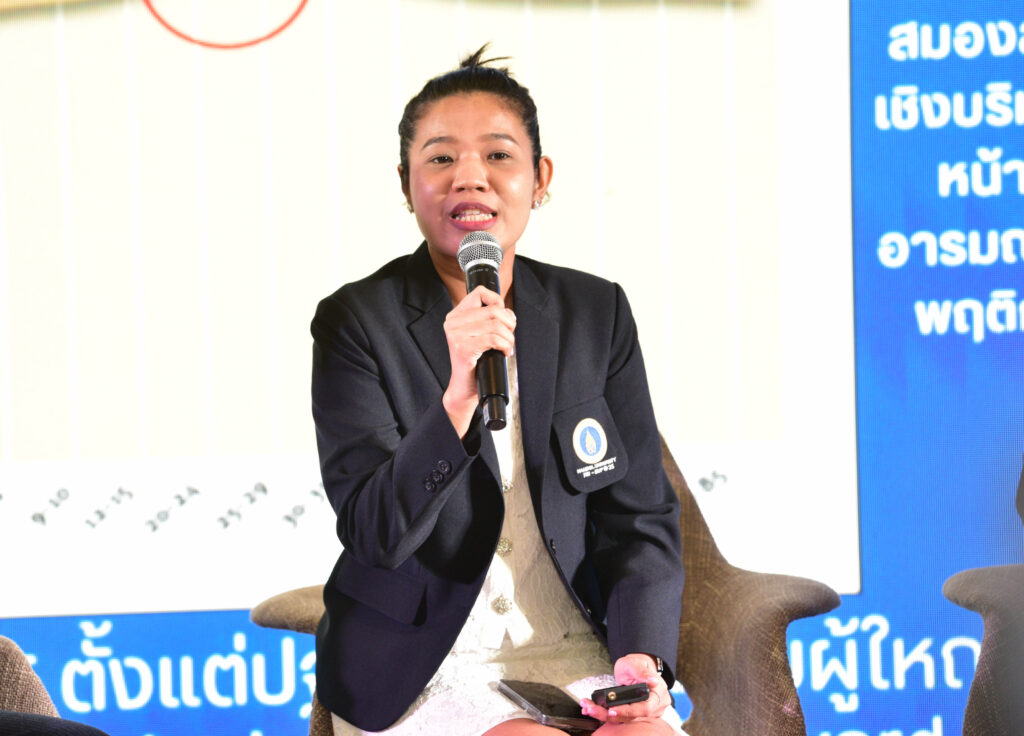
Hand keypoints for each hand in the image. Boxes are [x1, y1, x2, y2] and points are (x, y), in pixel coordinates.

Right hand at [442, 285, 515, 436]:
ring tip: (508, 347)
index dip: (498, 302)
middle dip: (509, 323)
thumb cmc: (476, 361)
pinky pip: (493, 339)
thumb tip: (507, 312)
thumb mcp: (481, 334)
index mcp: (455, 315)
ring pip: (496, 325)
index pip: (480, 292)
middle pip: (493, 310)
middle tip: (509, 336)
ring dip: (509, 338)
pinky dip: (505, 345)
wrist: (464, 387)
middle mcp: (452, 322)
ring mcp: (455, 335)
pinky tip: (504, 352)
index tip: (504, 318)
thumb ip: (490, 319)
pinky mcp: (463, 348)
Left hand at [579, 653, 669, 723]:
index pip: (644, 708)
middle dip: (609, 714)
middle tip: (591, 708)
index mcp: (658, 694)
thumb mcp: (636, 663)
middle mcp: (654, 707)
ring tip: (588, 708)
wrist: (635, 667)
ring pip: (623, 719)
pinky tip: (592, 710)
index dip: (627, 711)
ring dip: (603, 715)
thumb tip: (653, 681)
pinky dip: (604, 714)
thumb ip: (642, 672)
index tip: (612, 709)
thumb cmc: (637, 664)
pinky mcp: (633, 714)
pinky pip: (620, 717)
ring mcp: (643, 712)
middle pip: (631, 717)